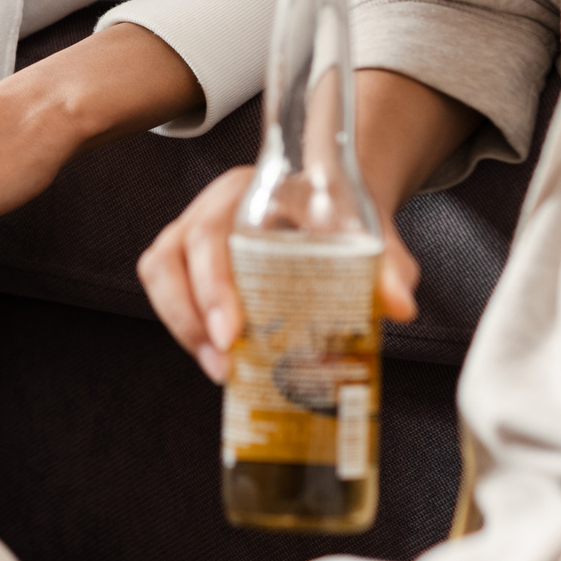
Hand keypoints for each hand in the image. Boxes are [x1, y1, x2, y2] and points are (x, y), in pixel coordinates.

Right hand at [139, 167, 420, 381]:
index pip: (210, 232)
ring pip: (159, 274)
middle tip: (225, 365)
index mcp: (246, 191)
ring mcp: (191, 233)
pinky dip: (187, 328)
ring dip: (182, 326)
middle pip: (169, 257)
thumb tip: (400, 307)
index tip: (233, 332)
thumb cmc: (342, 213)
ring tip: (220, 369)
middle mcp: (208, 209)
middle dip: (190, 316)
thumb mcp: (368, 231)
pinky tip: (220, 360)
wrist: (332, 198)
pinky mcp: (189, 261)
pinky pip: (169, 292)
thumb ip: (387, 264)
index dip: (211, 284)